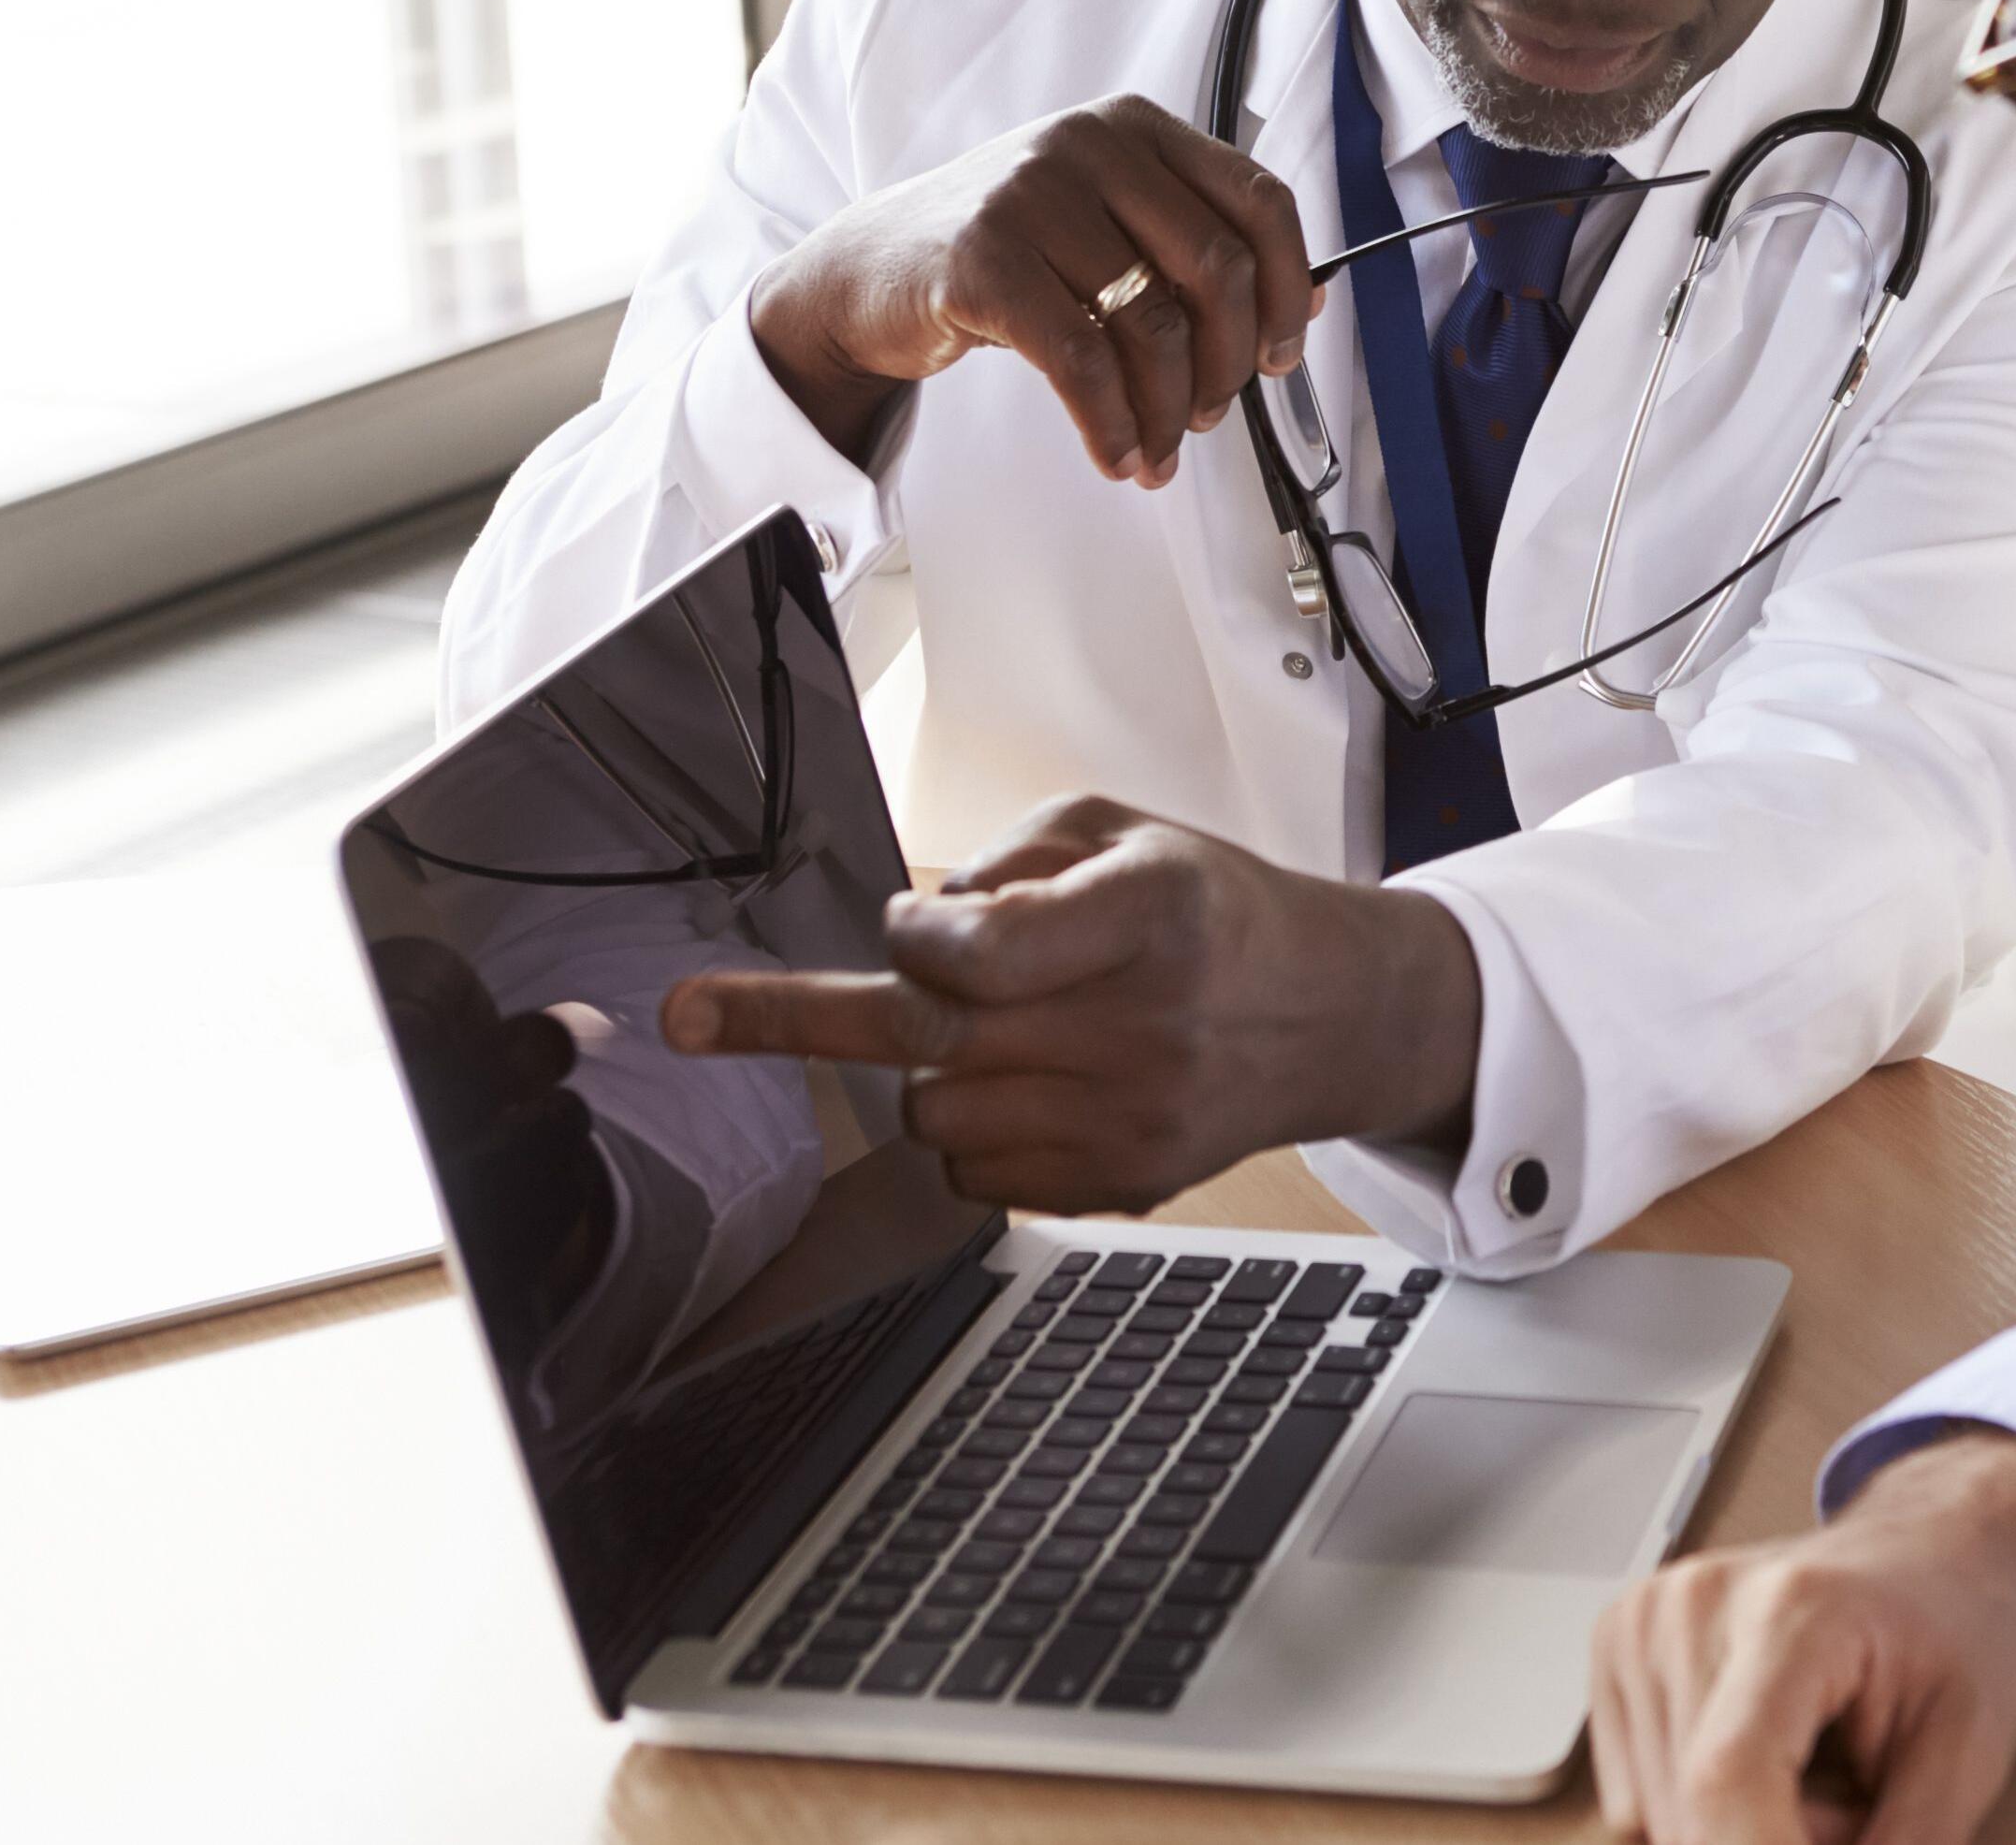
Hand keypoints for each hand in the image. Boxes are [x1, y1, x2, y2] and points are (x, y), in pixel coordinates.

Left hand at [652, 795, 1481, 1212]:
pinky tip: (1031, 1087)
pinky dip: (970, 1132)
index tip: (900, 928)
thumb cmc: (1214, 910)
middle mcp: (1144, 1025)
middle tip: (686, 1015)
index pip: (985, 951)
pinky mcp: (1125, 1184)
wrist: (1328, 1014)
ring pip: (938, 1115)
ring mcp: (1135, 1118)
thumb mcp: (1124, 830)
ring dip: (929, 1070)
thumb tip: (913, 929)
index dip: (915, 938)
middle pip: (930, 1042)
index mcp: (1149, 915)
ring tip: (997, 1030)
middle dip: (801, 1022)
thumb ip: (1008, 861)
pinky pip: (977, 1177)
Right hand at [744, 94, 1321, 484]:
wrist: (872, 270)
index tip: (1279, 352)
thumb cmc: (1004, 252)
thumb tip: (1307, 300)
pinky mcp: (982, 260)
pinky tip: (1115, 453)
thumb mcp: (1105, 225)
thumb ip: (1192, 246)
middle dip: (1226, 363)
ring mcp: (1030, 195)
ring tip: (1156, 449)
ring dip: (1167, 410)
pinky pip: (1082, 362)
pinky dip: (1111, 424)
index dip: (1286, 288)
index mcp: (1134, 128)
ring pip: (1152, 323)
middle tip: (1209, 415)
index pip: (1258, 201)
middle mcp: (1087, 145)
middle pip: (1215, 267)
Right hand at [1590, 1429, 2015, 1844]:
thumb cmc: (1959, 1637)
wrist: (1935, 1551)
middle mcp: (1694, 1604)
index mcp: (1791, 1610)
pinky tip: (1769, 1766)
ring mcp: (1643, 1621)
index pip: (1726, 1780)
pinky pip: (1637, 1804)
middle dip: (1782, 1843)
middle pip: (1691, 1816)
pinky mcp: (1617, 1648)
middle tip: (1857, 1804)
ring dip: (1744, 1835)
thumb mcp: (1968, 1756)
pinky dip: (1706, 1815)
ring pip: (1661, 1824)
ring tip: (1821, 1780)